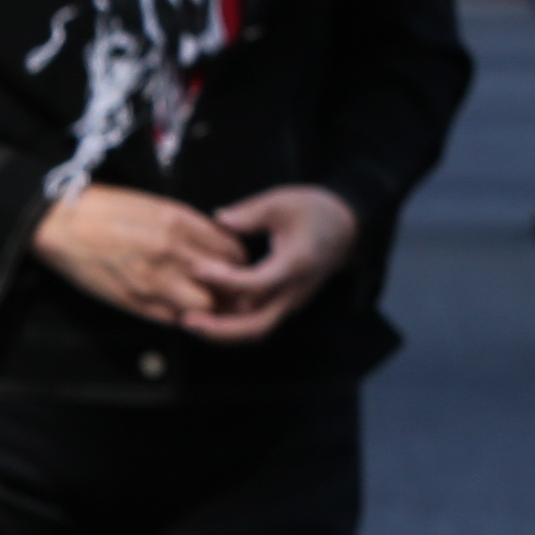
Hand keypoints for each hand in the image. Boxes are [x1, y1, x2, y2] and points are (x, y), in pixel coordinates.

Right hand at [28, 184, 247, 329]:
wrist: (56, 225)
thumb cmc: (101, 208)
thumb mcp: (151, 203)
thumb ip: (186, 224)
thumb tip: (213, 243)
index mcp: (178, 222)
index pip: (232, 251)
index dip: (238, 260)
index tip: (233, 263)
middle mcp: (171, 252)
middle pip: (226, 281)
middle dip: (232, 286)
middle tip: (227, 286)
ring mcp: (152, 280)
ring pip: (204, 305)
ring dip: (208, 305)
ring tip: (202, 300)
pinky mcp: (133, 301)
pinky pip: (173, 318)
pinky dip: (181, 315)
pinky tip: (176, 306)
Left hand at [185, 184, 362, 340]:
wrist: (347, 227)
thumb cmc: (313, 211)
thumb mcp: (283, 202)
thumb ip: (251, 212)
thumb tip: (220, 219)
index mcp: (296, 264)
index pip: (260, 283)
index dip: (227, 280)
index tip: (198, 270)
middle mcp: (294, 291)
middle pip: (258, 324)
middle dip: (221, 328)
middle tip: (186, 320)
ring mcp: (290, 301)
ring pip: (256, 329)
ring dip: (223, 332)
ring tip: (188, 322)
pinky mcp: (283, 303)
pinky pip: (257, 323)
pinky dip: (230, 326)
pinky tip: (203, 316)